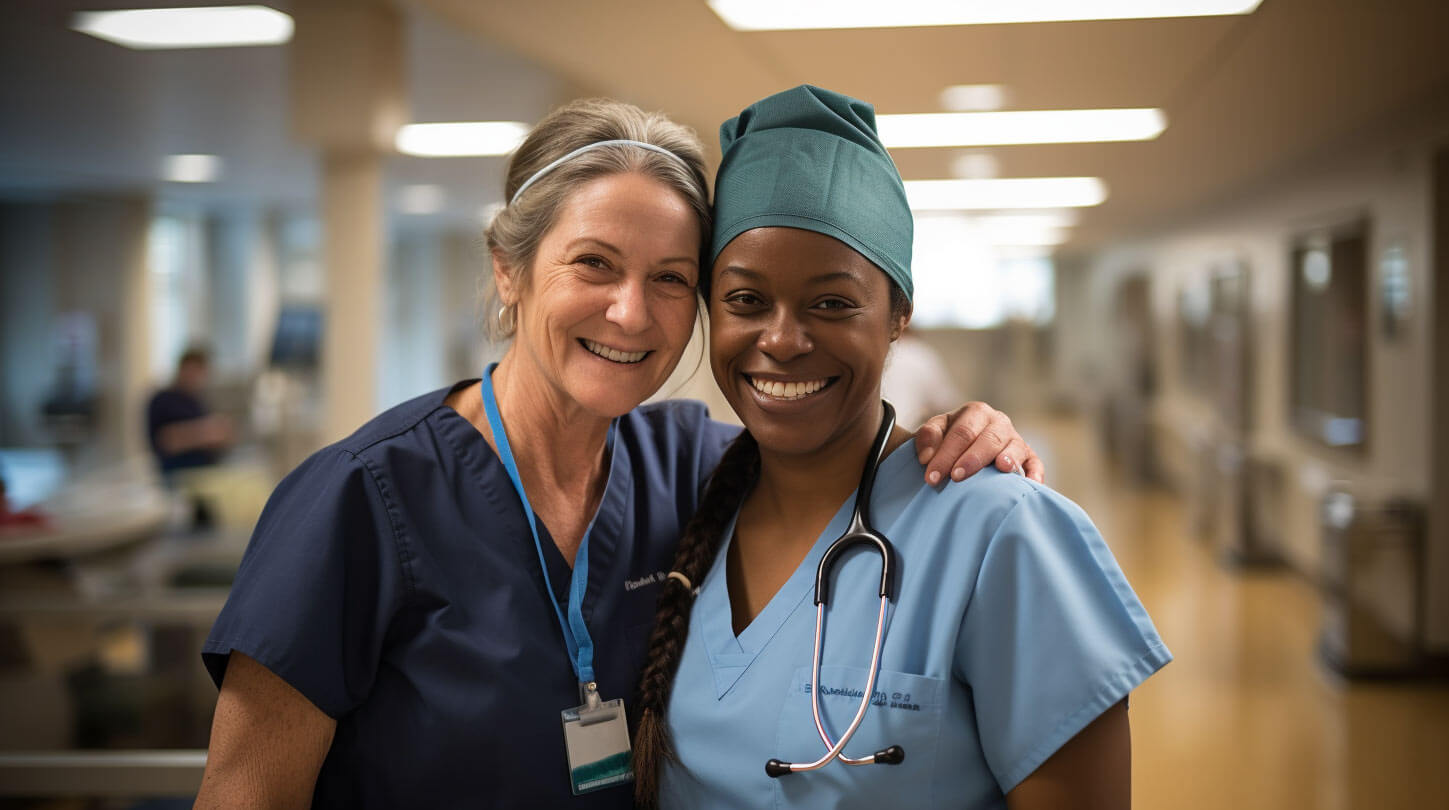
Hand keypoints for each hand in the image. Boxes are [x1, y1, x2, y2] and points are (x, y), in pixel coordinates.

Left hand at [913, 402, 1044, 485]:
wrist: (968, 443)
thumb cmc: (950, 439)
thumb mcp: (936, 431)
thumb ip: (928, 437)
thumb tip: (927, 457)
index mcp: (975, 412)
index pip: (961, 433)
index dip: (946, 454)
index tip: (932, 477)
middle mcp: (998, 422)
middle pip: (988, 439)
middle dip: (972, 458)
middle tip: (956, 477)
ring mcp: (1015, 439)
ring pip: (1014, 447)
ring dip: (1008, 458)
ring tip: (1001, 469)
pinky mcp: (1029, 456)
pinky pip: (1035, 463)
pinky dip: (1034, 472)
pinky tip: (1030, 482)